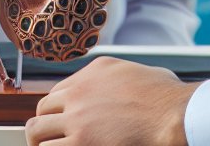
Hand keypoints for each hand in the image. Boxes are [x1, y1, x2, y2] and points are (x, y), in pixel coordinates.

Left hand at [25, 56, 198, 145]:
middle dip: (45, 126)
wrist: (172, 114)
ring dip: (43, 143)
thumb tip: (131, 85)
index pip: (60, 90)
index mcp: (96, 70)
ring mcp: (77, 116)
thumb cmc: (167, 97)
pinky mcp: (80, 142)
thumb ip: (126, 78)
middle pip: (43, 108)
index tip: (62, 123)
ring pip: (37, 130)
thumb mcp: (144, 72)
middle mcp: (80, 90)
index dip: (58, 110)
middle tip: (51, 141)